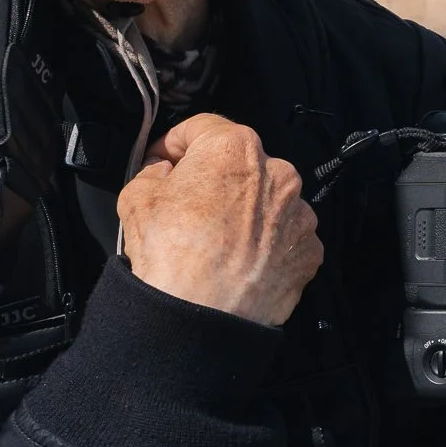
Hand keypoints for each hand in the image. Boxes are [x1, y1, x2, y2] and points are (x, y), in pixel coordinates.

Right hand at [118, 114, 320, 325]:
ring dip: (245, 212)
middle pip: (241, 164)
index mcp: (235, 148)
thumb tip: (164, 171)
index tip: (163, 160)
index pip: (203, 127)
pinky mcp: (309, 250)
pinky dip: (266, 245)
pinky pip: (285, 237)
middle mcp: (278, 172)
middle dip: (214, 178)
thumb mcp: (137, 198)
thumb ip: (152, 172)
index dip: (175, 142)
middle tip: (188, 205)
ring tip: (216, 242)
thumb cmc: (171, 255)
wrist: (200, 318)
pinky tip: (240, 262)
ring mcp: (299, 213)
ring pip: (267, 201)